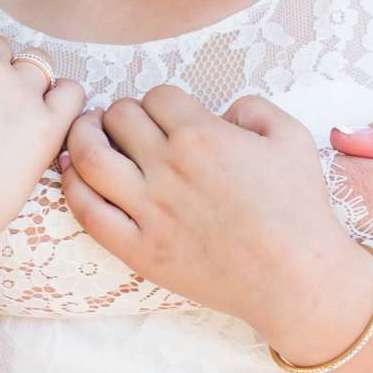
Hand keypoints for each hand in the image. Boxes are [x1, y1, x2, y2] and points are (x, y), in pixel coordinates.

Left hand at [60, 84, 351, 336]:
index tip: (163, 114)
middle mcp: (168, 168)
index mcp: (201, 135)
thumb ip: (253, 107)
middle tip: (124, 124)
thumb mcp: (291, 136)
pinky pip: (89, 212)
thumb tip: (222, 109)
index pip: (156, 96)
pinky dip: (74, 187)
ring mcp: (149, 210)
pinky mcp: (139, 249)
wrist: (296, 276)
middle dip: (120, 113)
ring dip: (82, 136)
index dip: (158, 101)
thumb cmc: (298, 207)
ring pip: (89, 157)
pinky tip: (77, 176)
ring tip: (87, 135)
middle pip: (118, 118)